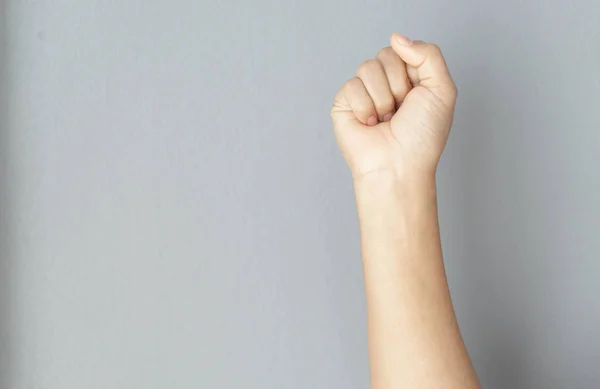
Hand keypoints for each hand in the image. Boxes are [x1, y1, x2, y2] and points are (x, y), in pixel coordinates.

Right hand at [330, 33, 457, 180]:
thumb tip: (397, 37)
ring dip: (382, 99)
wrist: (399, 165)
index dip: (412, 70)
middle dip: (397, 86)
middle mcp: (385, 83)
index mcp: (409, 77)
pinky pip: (351, 86)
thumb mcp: (442, 89)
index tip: (416, 96)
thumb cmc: (422, 138)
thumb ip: (428, 54)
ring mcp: (363, 92)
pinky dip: (364, 108)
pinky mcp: (344, 103)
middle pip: (385, 55)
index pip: (404, 49)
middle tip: (400, 111)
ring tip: (385, 120)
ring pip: (367, 68)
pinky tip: (370, 124)